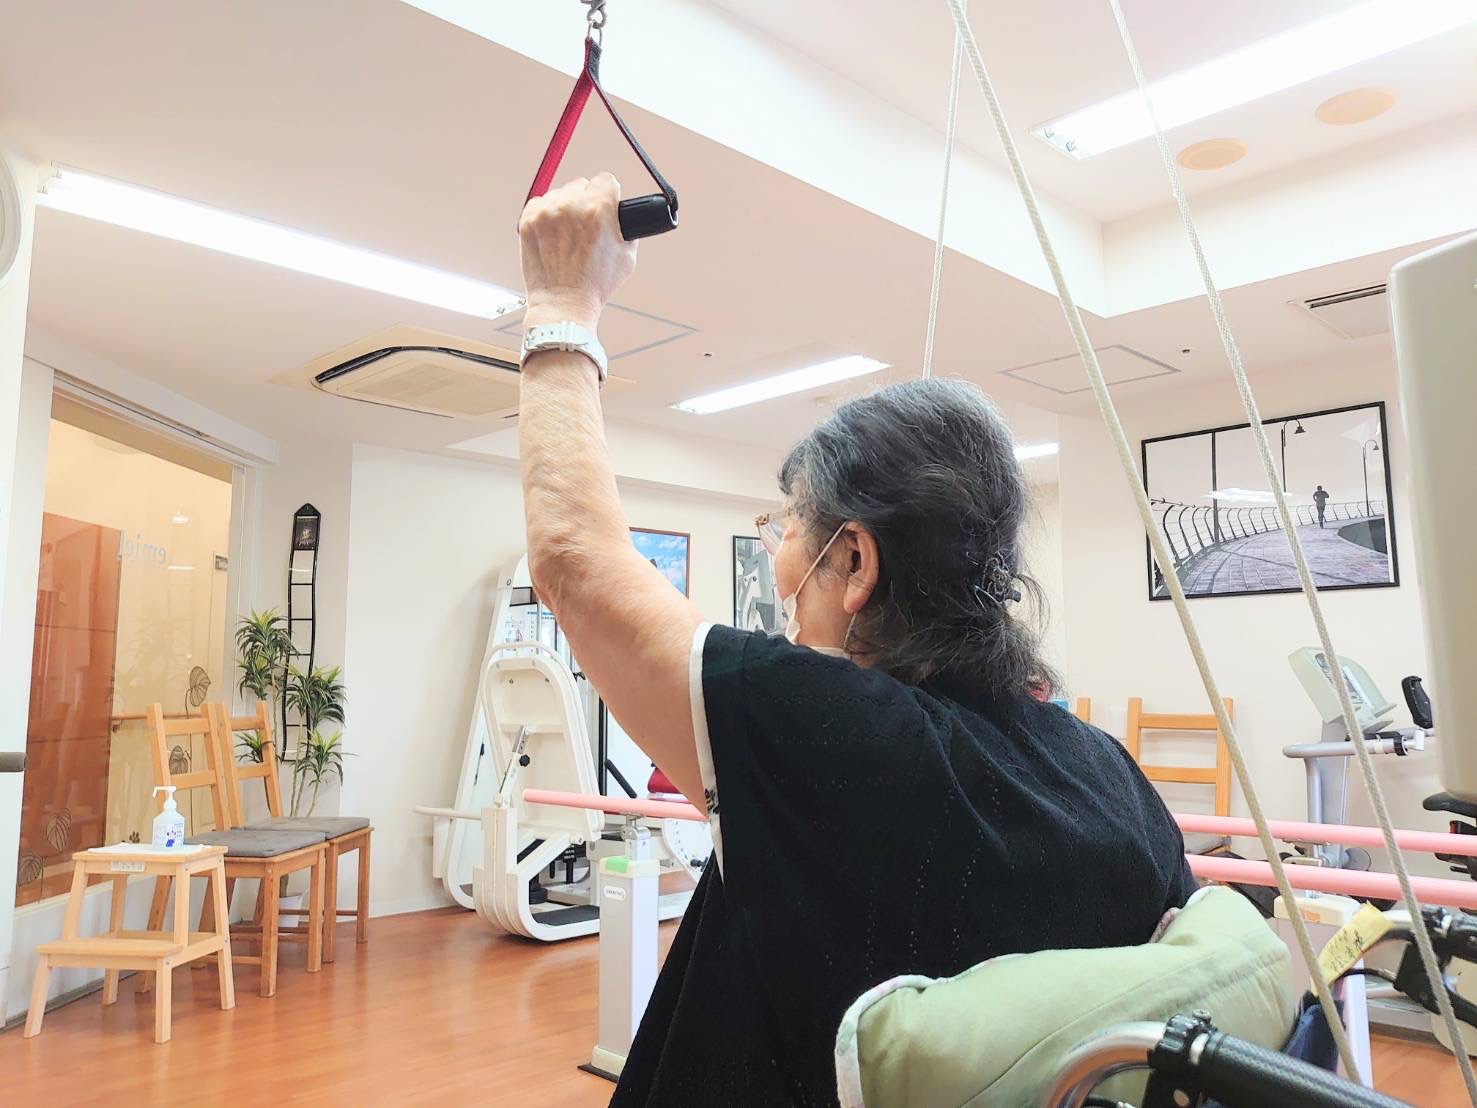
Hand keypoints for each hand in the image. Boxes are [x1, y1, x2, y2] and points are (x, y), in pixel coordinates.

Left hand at [519, 172, 636, 330]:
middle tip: (586, 225)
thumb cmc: (595, 284)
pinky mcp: (528, 220)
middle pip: (582, 184)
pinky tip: (554, 235)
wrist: (563, 302)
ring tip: (568, 234)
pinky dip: (547, 215)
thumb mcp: (627, 255)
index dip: (609, 195)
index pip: (606, 180)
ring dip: (566, 207)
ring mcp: (546, 212)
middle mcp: (571, 206)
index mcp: (599, 209)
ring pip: (560, 193)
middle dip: (586, 201)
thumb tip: (620, 212)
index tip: (606, 206)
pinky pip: (541, 203)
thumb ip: (625, 226)